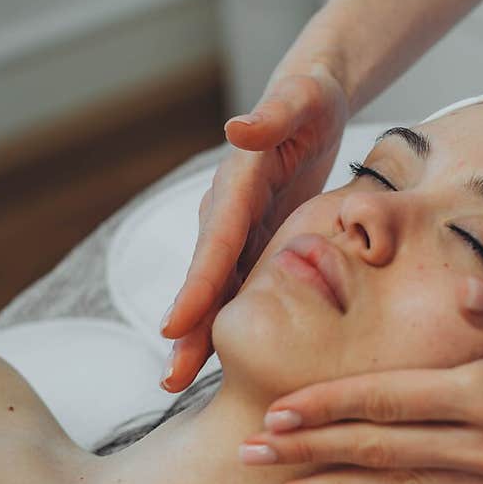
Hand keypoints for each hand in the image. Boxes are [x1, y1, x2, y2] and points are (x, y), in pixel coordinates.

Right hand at [159, 62, 348, 391]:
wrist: (311, 102)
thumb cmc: (311, 99)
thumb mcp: (301, 98)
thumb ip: (273, 113)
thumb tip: (236, 127)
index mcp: (239, 183)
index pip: (217, 239)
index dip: (197, 284)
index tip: (175, 325)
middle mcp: (228, 211)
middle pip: (207, 278)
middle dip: (188, 329)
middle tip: (171, 380)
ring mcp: (238, 230)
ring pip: (217, 291)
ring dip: (199, 337)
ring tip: (180, 385)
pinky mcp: (254, 241)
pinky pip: (239, 288)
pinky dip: (228, 323)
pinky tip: (224, 364)